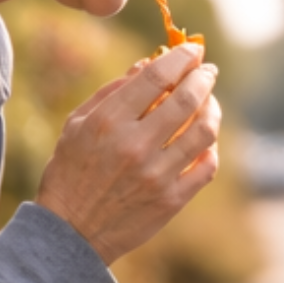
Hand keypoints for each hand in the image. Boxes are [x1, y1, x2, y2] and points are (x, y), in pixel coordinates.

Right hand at [34, 43, 220, 264]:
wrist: (71, 232)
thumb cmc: (71, 172)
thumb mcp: (78, 124)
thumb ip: (112, 91)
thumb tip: (148, 64)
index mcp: (109, 121)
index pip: (157, 77)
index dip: (181, 57)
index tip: (193, 50)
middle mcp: (136, 146)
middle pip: (187, 100)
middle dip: (203, 78)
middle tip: (208, 71)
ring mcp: (157, 175)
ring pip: (204, 132)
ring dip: (212, 110)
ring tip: (210, 102)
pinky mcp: (171, 200)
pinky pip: (206, 167)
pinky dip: (210, 148)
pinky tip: (205, 140)